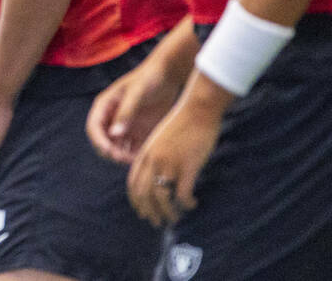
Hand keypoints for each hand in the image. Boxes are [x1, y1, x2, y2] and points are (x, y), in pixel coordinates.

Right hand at [86, 56, 184, 164]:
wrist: (169, 75)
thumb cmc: (150, 78)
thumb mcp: (137, 93)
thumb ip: (126, 112)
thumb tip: (114, 134)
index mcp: (105, 106)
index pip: (94, 128)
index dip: (99, 142)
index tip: (110, 151)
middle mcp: (112, 118)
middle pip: (104, 142)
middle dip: (111, 152)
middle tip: (125, 159)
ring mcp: (125, 127)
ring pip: (118, 149)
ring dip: (124, 157)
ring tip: (139, 159)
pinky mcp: (139, 133)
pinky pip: (134, 150)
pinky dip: (137, 156)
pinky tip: (147, 155)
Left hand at [125, 76, 232, 226]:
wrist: (197, 109)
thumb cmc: (182, 123)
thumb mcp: (160, 139)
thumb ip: (155, 157)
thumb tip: (157, 177)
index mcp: (144, 153)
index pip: (133, 184)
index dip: (137, 202)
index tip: (143, 212)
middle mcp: (152, 160)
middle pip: (144, 195)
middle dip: (149, 212)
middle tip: (157, 222)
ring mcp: (169, 163)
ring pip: (162, 198)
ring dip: (168, 213)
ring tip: (175, 218)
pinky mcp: (187, 166)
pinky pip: (183, 194)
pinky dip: (186, 203)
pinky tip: (192, 203)